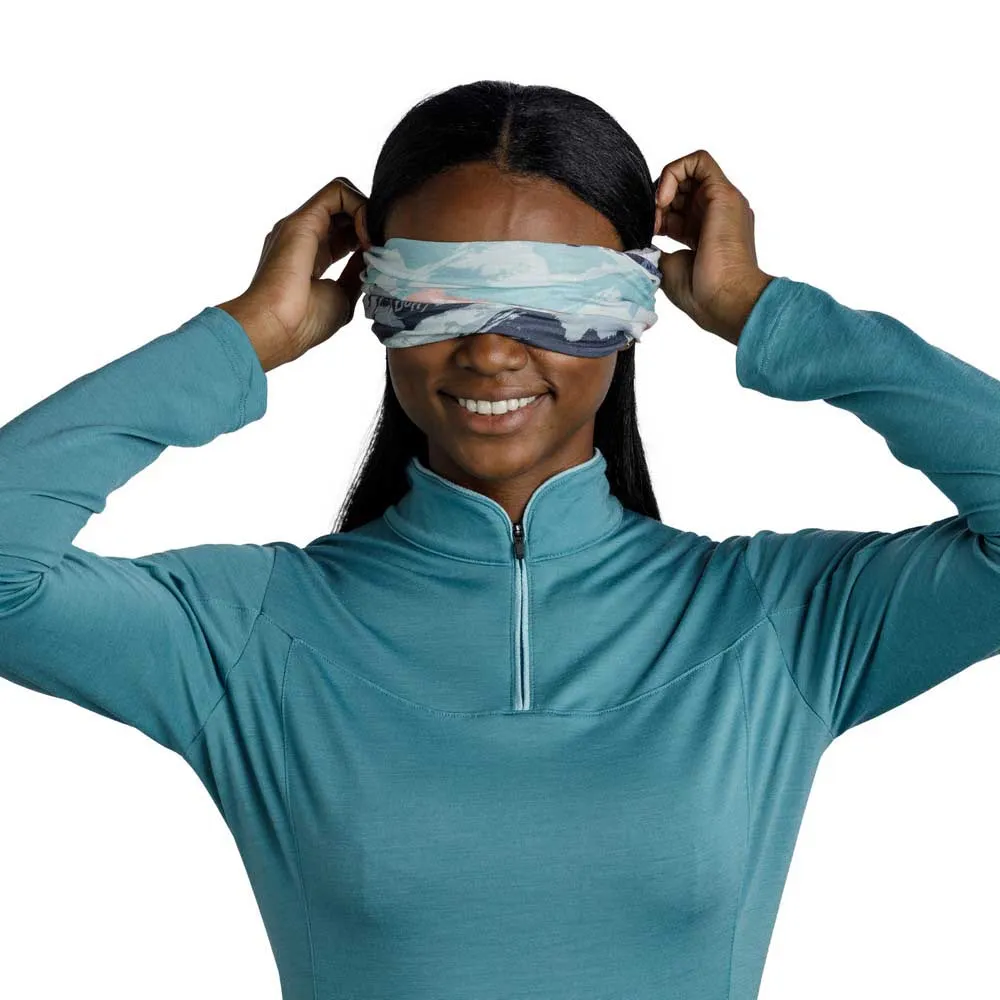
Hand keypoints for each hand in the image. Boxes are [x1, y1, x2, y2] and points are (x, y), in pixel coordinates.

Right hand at [216, 176, 367, 371]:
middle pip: (347, 212)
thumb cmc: (306, 321)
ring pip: (344, 196)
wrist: (277, 326)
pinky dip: (361, 207)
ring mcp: (303, 225)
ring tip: (375, 244)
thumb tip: (375, 259)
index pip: (348, 233)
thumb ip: (357, 274)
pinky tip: (366, 236)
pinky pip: (339, 191)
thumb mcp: (343, 296)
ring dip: (368, 214)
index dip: (370, 239)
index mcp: (314, 257)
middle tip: (384, 248)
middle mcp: (306, 236)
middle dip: (372, 224)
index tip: (383, 261)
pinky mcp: (304, 218)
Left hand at [653, 150, 772, 344]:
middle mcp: (714, 214)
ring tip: (657, 210)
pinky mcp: (723, 193)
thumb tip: (637, 241)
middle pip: (682, 188)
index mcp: (702, 232)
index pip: (676, 209)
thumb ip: (656, 248)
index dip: (657, 213)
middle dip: (659, 199)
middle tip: (651, 220)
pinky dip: (675, 171)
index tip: (649, 230)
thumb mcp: (668, 265)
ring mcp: (722, 201)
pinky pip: (699, 161)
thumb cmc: (700, 292)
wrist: (722, 297)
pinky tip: (664, 199)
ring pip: (690, 171)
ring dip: (664, 186)